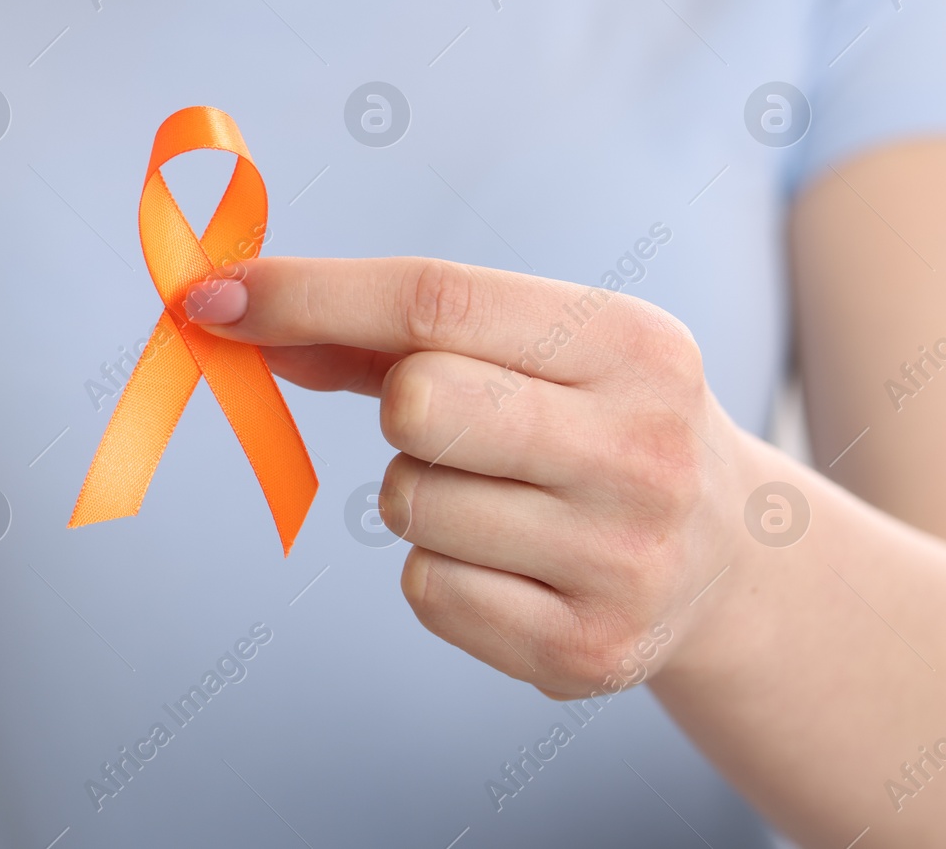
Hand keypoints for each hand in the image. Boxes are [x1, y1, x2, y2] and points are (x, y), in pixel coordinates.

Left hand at [187, 256, 756, 698]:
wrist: (730, 557)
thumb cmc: (595, 423)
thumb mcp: (535, 352)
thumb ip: (388, 334)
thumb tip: (242, 317)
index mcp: (631, 345)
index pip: (436, 298)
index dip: (308, 293)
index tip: (215, 298)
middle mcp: (642, 450)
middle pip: (418, 403)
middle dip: (398, 408)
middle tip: (445, 422)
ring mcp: (623, 561)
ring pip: (406, 505)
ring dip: (417, 495)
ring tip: (500, 496)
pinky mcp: (589, 652)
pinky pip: (427, 590)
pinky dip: (440, 569)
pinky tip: (512, 561)